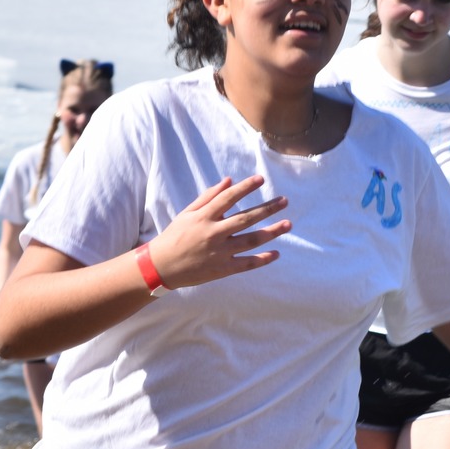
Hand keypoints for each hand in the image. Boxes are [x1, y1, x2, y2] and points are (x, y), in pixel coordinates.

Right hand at [147, 176, 290, 289]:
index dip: (245, 187)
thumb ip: (208, 197)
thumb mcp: (187, 213)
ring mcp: (220, 252)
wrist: (162, 267)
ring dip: (272, 232)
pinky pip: (246, 263)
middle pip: (246, 218)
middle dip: (267, 209)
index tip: (261, 179)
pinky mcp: (223, 269)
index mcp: (204, 217)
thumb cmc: (175, 236)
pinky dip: (262, 259)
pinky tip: (276, 253)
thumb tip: (229, 180)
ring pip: (251, 240)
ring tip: (288, 224)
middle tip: (285, 201)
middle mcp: (214, 233)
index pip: (228, 198)